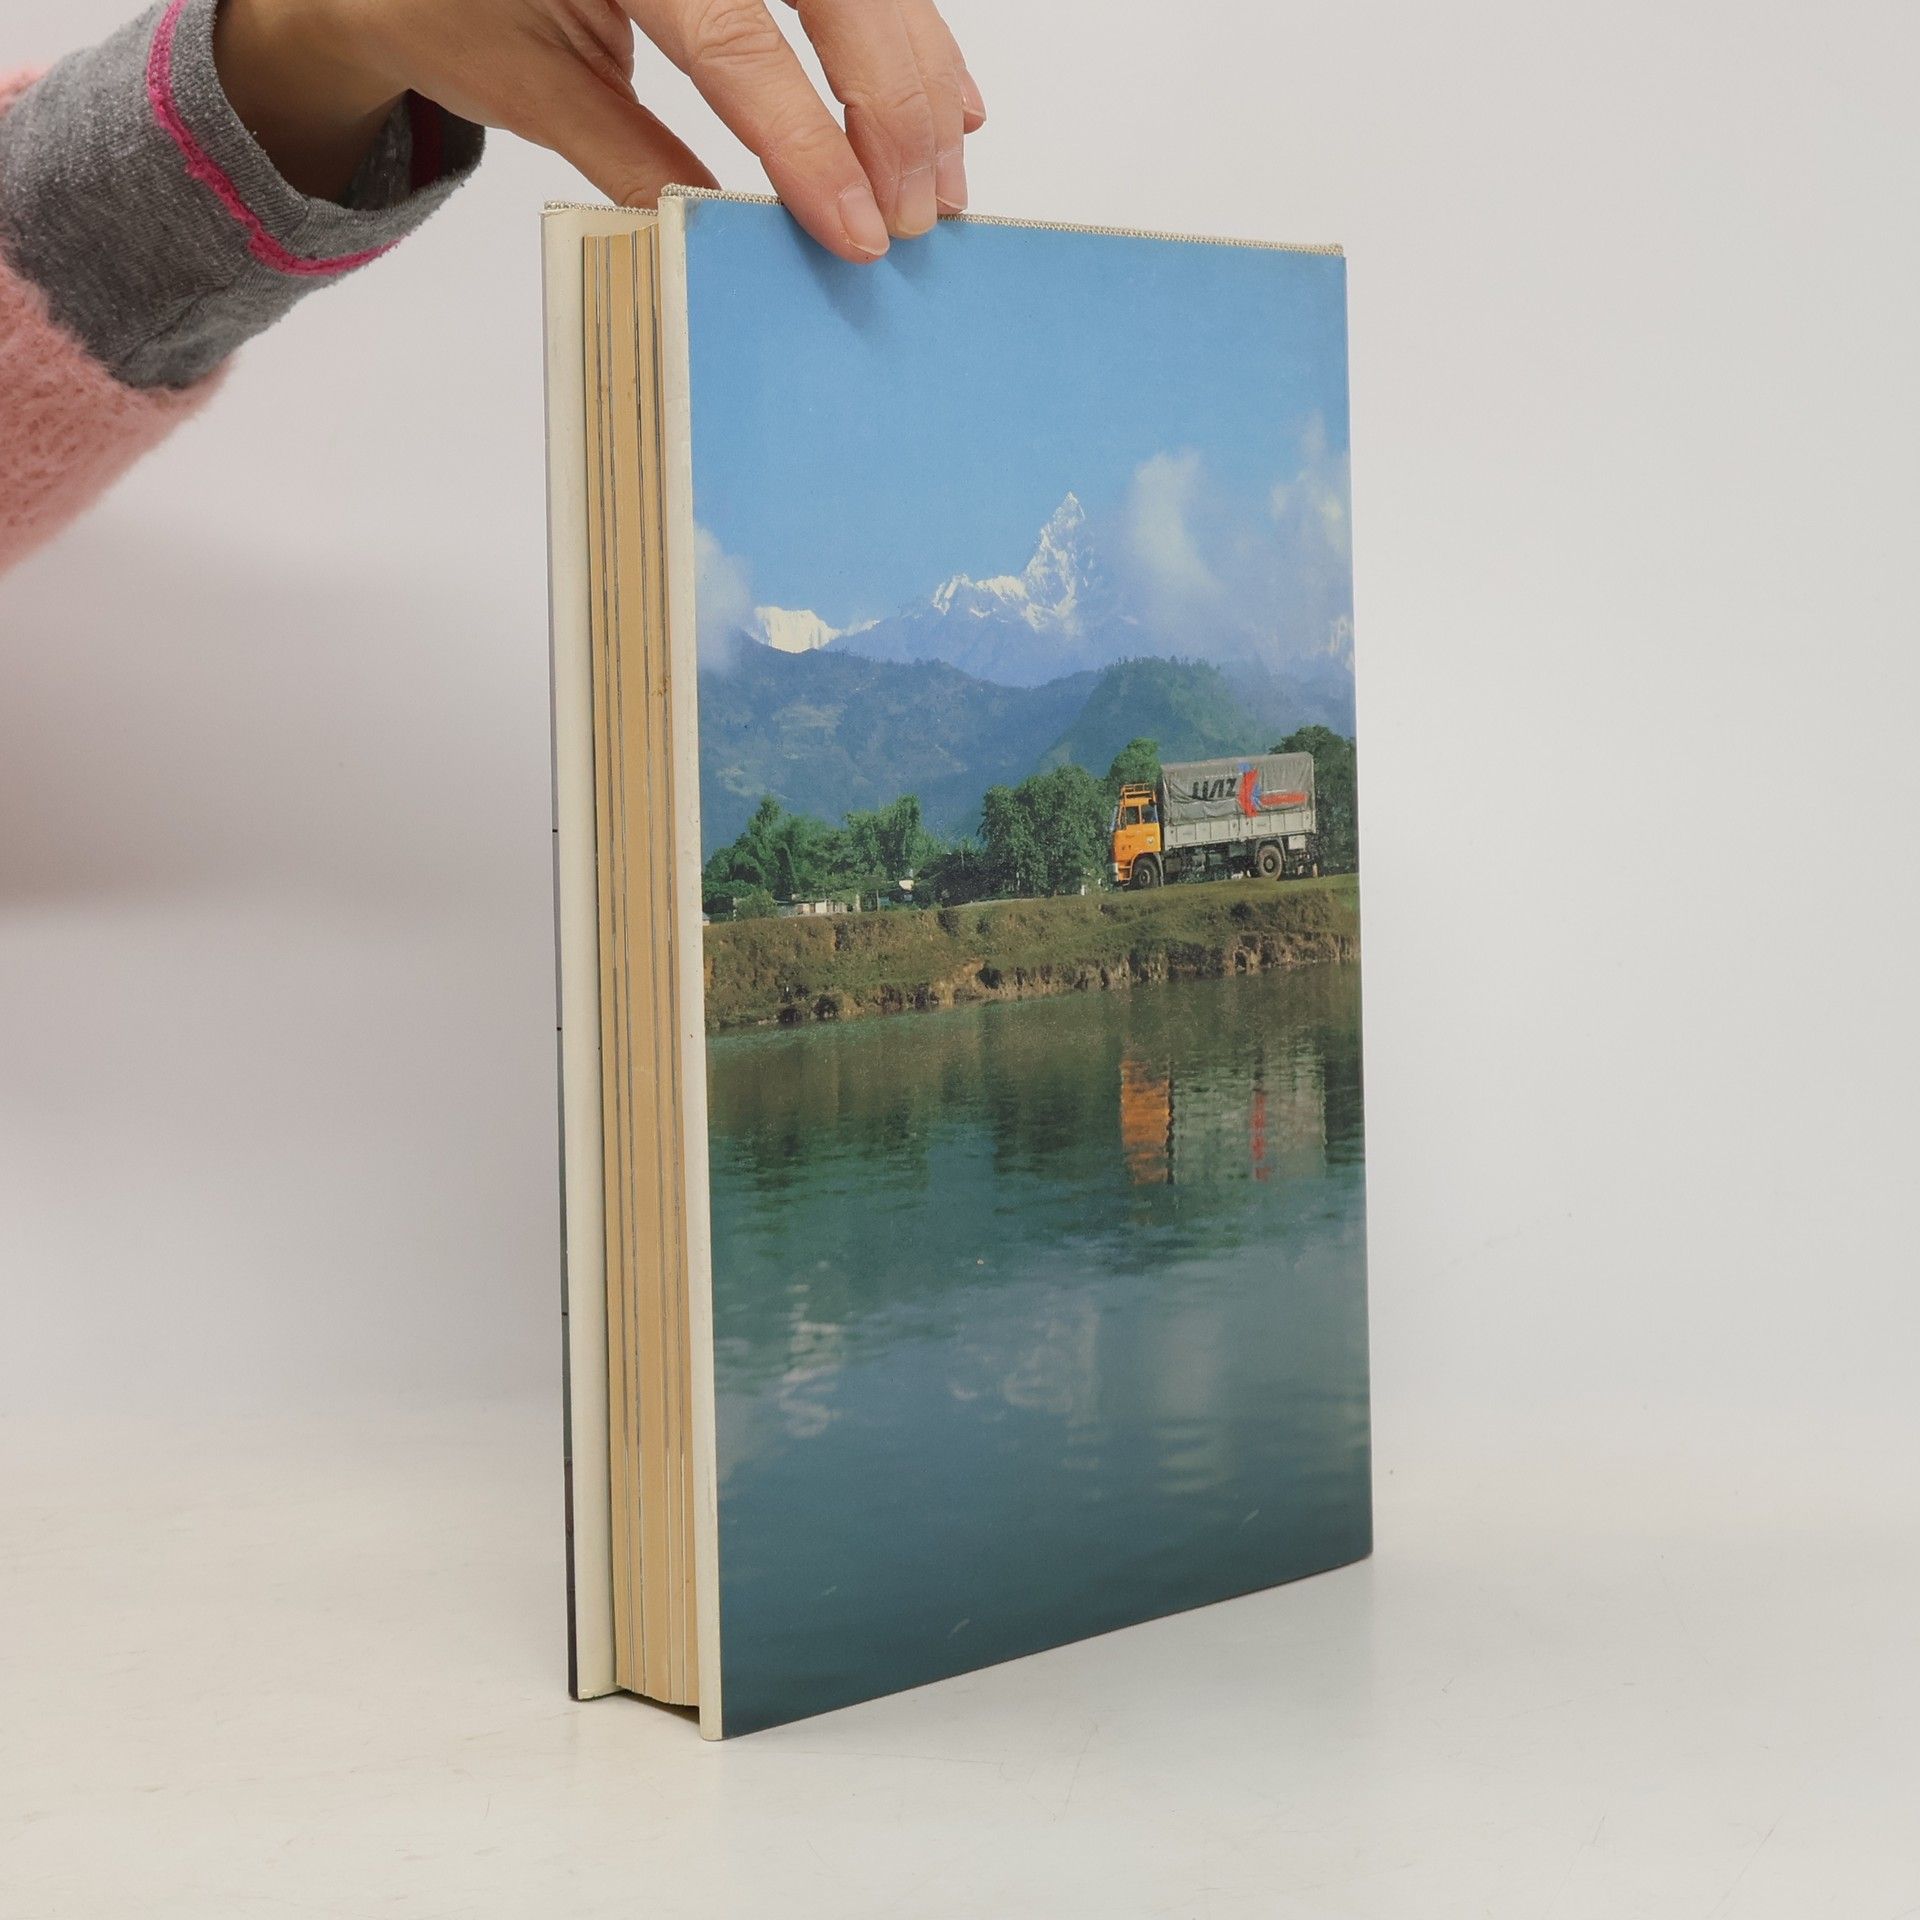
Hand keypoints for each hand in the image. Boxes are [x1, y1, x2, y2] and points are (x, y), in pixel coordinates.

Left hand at [214, 0, 986, 261]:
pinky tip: (947, 103)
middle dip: (888, 109)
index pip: (732, 38)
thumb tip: (728, 232)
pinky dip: (910, 37)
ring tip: (942, 181)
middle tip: (914, 217)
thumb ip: (629, 153)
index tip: (856, 229)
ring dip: (918, 78)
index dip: (807, 141)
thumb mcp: (528, 80)